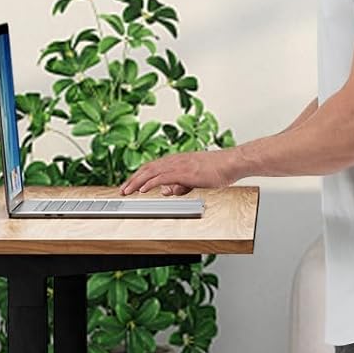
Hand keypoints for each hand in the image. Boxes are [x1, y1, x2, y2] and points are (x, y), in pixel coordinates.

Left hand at [119, 148, 236, 196]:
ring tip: (127, 190)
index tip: (130, 184)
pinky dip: (150, 183)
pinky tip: (143, 189)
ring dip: (136, 181)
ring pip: (151, 172)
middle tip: (122, 189)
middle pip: (147, 168)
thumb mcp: (195, 179)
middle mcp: (175, 160)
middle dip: (133, 179)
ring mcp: (178, 165)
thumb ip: (179, 185)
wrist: (230, 163)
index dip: (139, 175)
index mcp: (177, 160)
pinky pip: (162, 177)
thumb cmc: (217, 170)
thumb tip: (165, 191)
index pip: (152, 167)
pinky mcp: (183, 172)